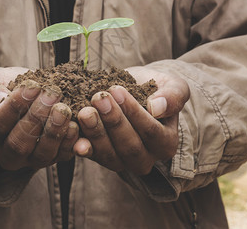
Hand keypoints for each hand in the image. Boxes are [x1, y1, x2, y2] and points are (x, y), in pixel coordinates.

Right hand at [0, 67, 78, 170]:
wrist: (21, 92)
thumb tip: (0, 99)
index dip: (15, 106)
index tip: (32, 85)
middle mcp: (5, 155)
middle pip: (19, 144)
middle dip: (37, 118)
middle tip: (52, 94)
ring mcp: (29, 160)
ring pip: (42, 155)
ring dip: (54, 131)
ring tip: (64, 108)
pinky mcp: (52, 158)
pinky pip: (61, 156)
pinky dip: (70, 142)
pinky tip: (75, 124)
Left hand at [74, 67, 189, 174]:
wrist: (134, 91)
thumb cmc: (156, 89)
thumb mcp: (173, 86)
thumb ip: (173, 96)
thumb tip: (157, 107)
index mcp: (166, 143)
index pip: (151, 132)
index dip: (134, 112)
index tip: (117, 91)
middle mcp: (145, 158)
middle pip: (130, 147)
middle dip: (113, 122)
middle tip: (99, 98)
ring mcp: (121, 160)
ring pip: (109, 155)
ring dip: (95, 133)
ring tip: (85, 111)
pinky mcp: (100, 156)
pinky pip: (91, 155)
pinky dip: (81, 145)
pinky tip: (73, 132)